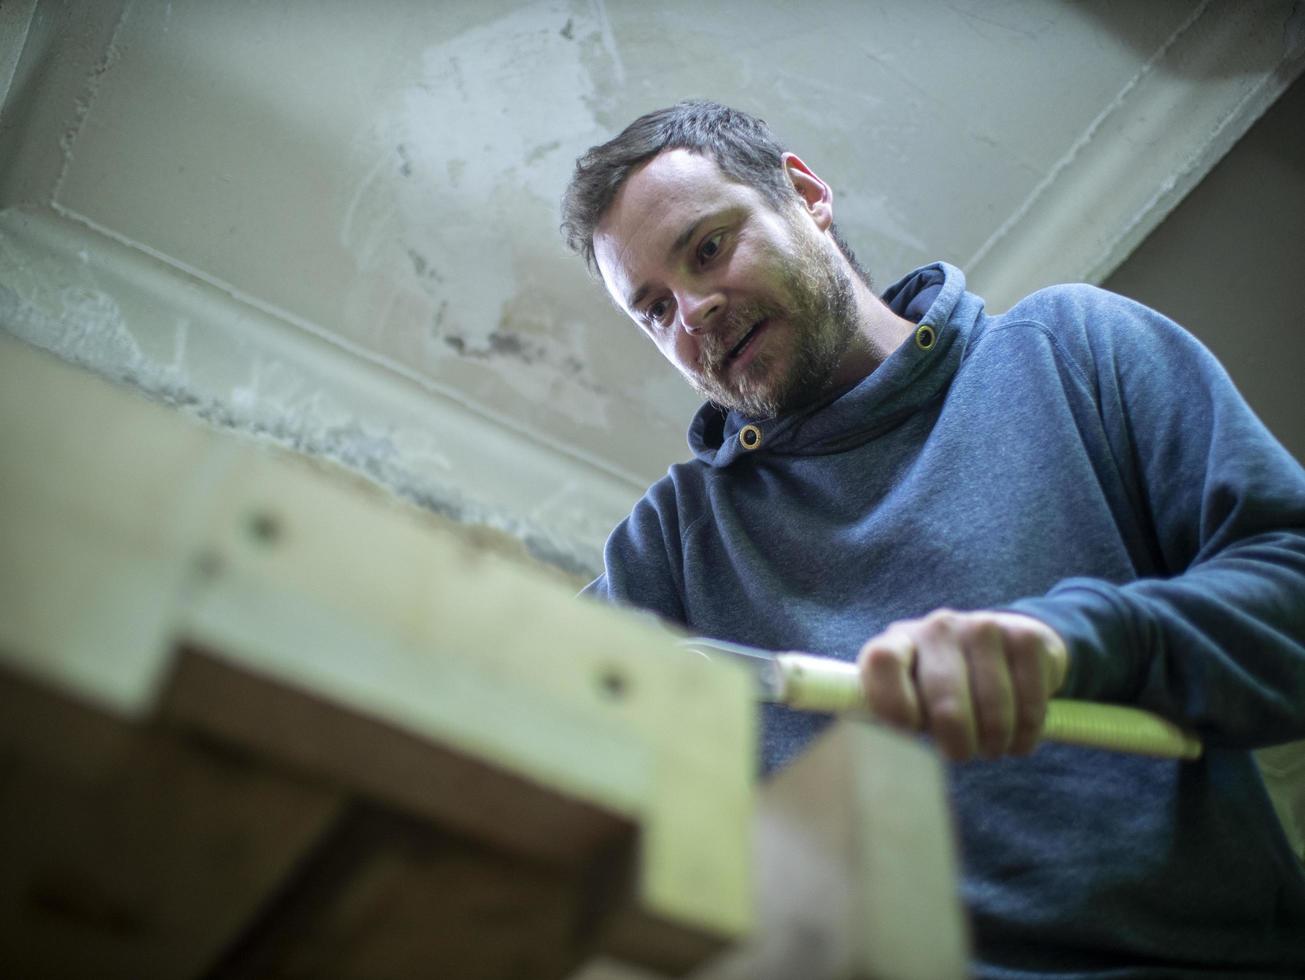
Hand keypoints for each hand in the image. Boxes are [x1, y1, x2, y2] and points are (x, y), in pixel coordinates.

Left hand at [856, 609, 1068, 761]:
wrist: (1005, 647)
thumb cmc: (944, 686)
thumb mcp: (912, 694)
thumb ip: (895, 717)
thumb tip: (885, 762)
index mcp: (899, 641)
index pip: (882, 662)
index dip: (893, 705)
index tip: (910, 734)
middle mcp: (938, 628)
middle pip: (945, 703)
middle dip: (958, 744)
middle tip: (961, 753)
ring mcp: (984, 628)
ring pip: (994, 710)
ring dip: (996, 743)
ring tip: (991, 744)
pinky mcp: (1027, 637)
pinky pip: (1030, 704)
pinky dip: (1027, 732)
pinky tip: (1018, 731)